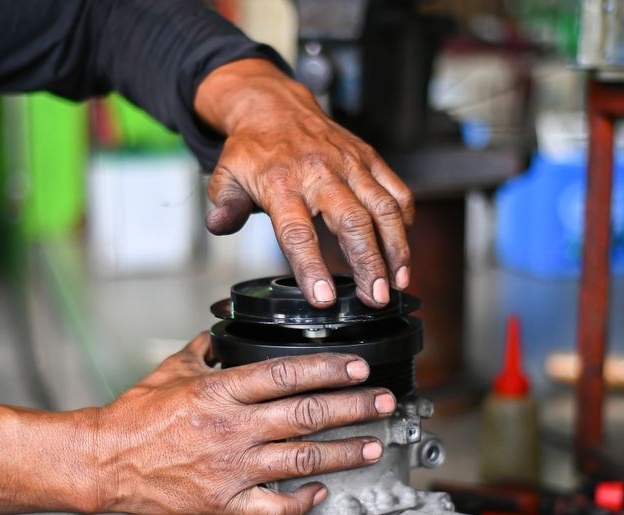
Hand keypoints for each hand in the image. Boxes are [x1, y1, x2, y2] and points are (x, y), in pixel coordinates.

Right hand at [92, 333, 394, 514]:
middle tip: (384, 402)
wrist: (105, 461)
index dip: (329, 370)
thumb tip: (223, 335)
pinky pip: (274, 506)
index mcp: (221, 391)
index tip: (358, 368)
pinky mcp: (225, 501)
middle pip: (307, 414)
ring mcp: (232, 467)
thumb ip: (204, 350)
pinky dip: (302, 501)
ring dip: (344, 452)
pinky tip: (321, 492)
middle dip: (354, 408)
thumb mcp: (171, 370)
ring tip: (373, 445)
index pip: (287, 374)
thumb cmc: (135, 416)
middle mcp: (233, 428)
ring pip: (302, 459)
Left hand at [194, 59, 414, 308]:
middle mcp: (320, 172)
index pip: (297, 232)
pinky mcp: (369, 158)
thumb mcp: (226, 176)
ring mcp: (350, 163)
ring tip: (399, 282)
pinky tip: (402, 247)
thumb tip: (219, 225)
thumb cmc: (253, 150)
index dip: (311, 267)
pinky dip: (405, 220)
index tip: (323, 298)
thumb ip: (226, 205)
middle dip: (368, 264)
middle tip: (376, 299)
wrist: (275, 105)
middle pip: (352, 222)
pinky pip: (396, 189)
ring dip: (395, 248)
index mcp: (281, 183)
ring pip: (383, 208)